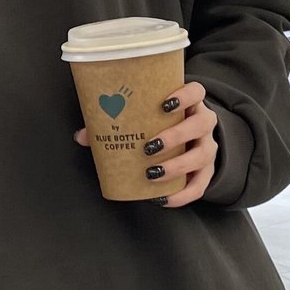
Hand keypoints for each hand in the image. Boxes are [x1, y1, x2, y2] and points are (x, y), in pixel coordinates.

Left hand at [74, 81, 218, 207]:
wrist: (187, 144)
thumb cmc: (159, 126)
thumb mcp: (143, 120)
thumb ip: (114, 123)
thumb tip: (81, 136)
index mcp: (189, 104)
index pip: (197, 91)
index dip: (185, 95)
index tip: (164, 104)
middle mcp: (204, 123)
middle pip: (202, 124)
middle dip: (176, 135)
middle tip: (149, 147)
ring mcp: (208, 147)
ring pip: (203, 155)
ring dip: (178, 165)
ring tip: (152, 173)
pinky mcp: (206, 172)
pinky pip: (200, 186)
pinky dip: (182, 195)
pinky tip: (161, 198)